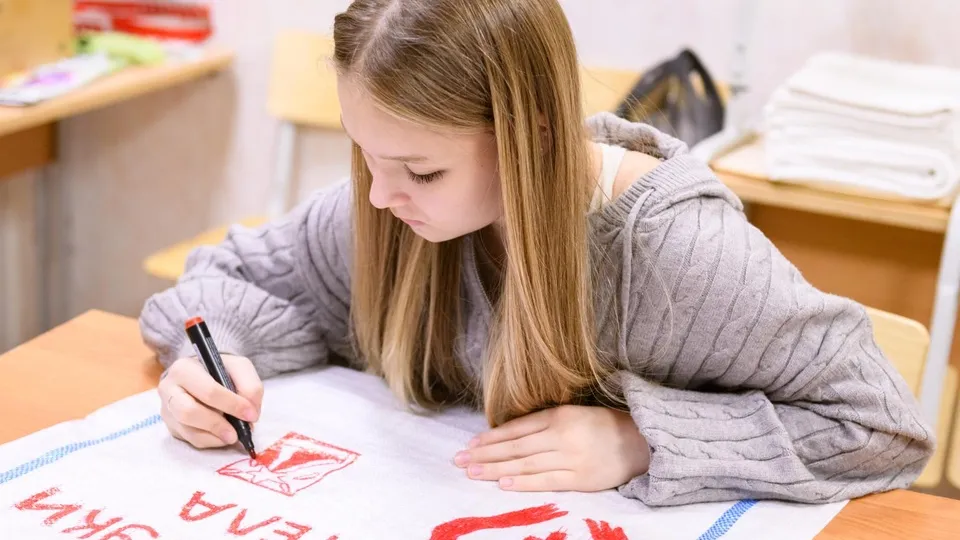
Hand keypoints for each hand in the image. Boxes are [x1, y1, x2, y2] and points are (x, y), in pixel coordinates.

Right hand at [158, 354, 262, 448]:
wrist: (204, 375)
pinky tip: (223, 435)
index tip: (250, 414)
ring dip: (215, 435)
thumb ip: (250, 386)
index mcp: (184, 369)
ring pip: (188, 430)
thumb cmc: (221, 370)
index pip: (208, 391)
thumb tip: (251, 411)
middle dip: (217, 424)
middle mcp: (169, 389)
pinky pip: (190, 439)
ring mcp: (168, 410)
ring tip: (233, 434)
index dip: (232, 405)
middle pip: (188, 412)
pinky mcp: (172, 427)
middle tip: (239, 432)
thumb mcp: (239, 368)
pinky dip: (211, 441)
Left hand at [455, 405, 649, 491]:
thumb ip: (544, 421)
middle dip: (484, 454)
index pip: (515, 428)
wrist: (641, 441)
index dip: (490, 437)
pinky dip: (523, 483)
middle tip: (459, 460)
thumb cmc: (602, 426)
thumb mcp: (572, 413)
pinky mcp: (580, 479)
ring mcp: (570, 458)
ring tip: (472, 472)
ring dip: (495, 469)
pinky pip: (546, 481)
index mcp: (558, 416)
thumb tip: (507, 434)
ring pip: (525, 464)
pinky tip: (503, 483)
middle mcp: (561, 435)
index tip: (469, 444)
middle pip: (514, 447)